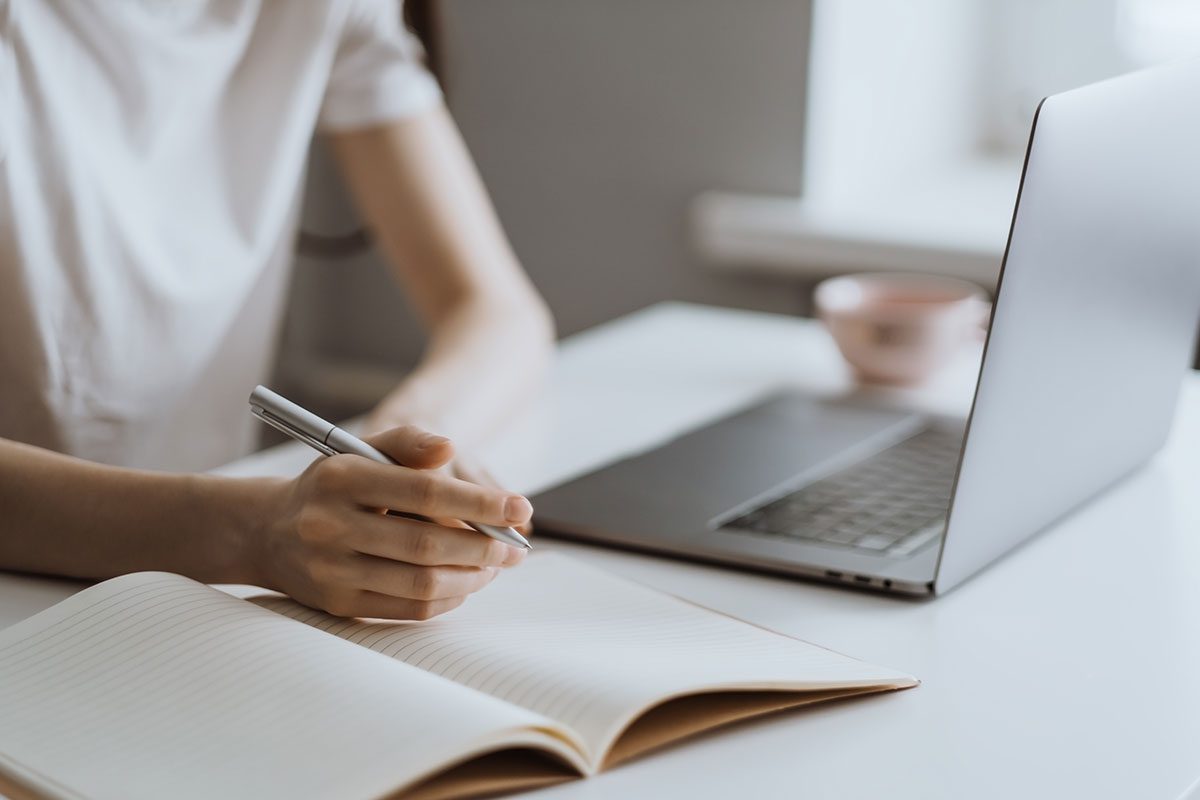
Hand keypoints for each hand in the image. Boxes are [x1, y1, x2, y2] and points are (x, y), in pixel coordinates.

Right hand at [254, 425, 530, 619]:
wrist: (267, 531)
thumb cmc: (334, 485)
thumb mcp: (362, 450)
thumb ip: (409, 442)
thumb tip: (450, 449)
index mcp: (343, 478)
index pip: (425, 492)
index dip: (480, 502)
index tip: (520, 507)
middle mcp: (331, 525)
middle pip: (427, 544)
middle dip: (484, 547)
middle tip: (515, 546)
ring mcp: (332, 570)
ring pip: (421, 582)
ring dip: (472, 576)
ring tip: (496, 564)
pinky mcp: (338, 604)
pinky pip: (407, 609)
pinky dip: (448, 598)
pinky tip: (466, 583)